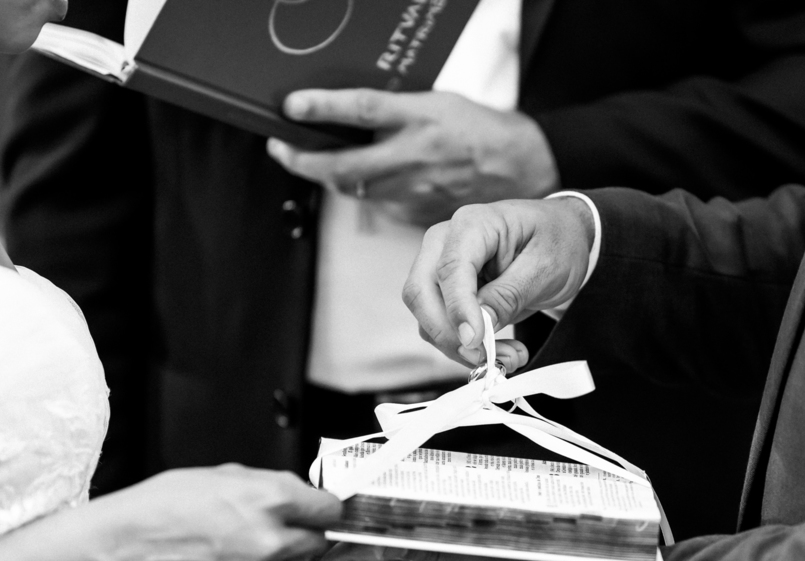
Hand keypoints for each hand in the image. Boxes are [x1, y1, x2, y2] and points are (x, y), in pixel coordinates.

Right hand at [86, 465, 339, 560]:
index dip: (323, 508)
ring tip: (252, 553)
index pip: (329, 508)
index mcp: (269, 498)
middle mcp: (272, 539)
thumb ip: (271, 485)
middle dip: (304, 534)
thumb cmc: (164, 507)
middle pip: (319, 541)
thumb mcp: (223, 476)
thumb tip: (304, 493)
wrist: (123, 552)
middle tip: (278, 530)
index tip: (319, 511)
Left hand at [266, 89, 559, 226]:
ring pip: (356, 189)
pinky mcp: (418, 214)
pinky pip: (379, 204)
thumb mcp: (438, 103)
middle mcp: (416, 156)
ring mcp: (416, 190)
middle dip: (303, 160)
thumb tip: (351, 112)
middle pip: (344, 165)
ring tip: (314, 162)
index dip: (322, 108)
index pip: (363, 110)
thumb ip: (397, 109)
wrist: (521, 167)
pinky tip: (365, 181)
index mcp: (422, 118)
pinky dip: (366, 192)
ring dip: (329, 177)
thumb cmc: (480, 130)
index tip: (292, 107)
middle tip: (282, 150)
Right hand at [402, 197, 594, 365]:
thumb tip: (478, 327)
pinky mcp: (446, 293)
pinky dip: (465, 347)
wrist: (564, 238)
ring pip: (427, 317)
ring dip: (461, 347)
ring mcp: (440, 267)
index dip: (458, 309)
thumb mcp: (544, 267)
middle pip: (421, 294)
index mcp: (472, 224)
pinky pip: (442, 326)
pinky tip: (499, 351)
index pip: (449, 269)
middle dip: (450, 335)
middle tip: (488, 357)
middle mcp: (445, 243)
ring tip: (509, 356)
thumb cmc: (556, 242)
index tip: (476, 341)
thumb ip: (509, 295)